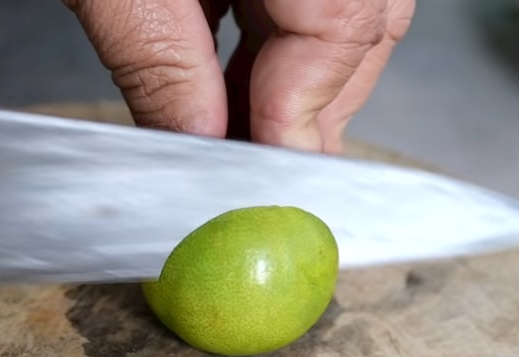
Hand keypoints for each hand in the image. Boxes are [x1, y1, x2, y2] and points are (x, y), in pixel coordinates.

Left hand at [65, 0, 414, 152]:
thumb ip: (159, 62)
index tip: (264, 178)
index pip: (342, 24)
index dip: (304, 114)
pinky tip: (224, 69)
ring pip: (342, 7)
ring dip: (288, 77)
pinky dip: (268, 34)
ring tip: (230, 126)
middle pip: (359, 21)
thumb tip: (199, 144)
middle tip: (249, 168)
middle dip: (304, 106)